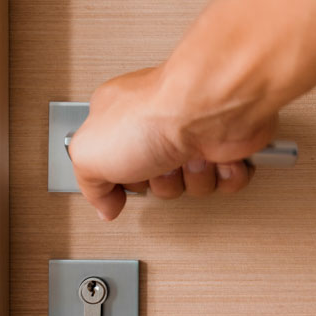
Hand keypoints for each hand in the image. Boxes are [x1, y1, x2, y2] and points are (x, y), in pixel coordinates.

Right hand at [68, 67, 277, 220]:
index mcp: (120, 119)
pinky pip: (227, 179)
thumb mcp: (87, 155)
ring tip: (187, 156)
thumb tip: (106, 207)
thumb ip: (90, 186)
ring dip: (192, 178)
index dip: (120, 178)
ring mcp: (193, 132)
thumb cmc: (153, 117)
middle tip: (157, 165)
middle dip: (161, 182)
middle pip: (157, 182)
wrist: (206, 109)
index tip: (124, 178)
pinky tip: (213, 157)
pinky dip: (223, 175)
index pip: (114, 163)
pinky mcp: (225, 142)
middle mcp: (158, 123)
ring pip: (193, 183)